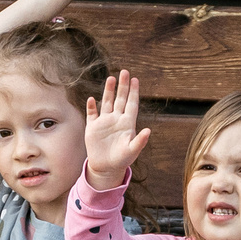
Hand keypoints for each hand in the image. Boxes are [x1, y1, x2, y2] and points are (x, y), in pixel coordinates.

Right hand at [84, 72, 151, 190]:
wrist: (106, 167)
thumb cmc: (122, 159)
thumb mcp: (132, 151)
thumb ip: (140, 141)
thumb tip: (148, 131)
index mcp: (127, 123)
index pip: (132, 104)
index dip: (134, 92)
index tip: (135, 79)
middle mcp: (116, 119)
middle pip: (120, 99)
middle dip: (122, 86)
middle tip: (124, 72)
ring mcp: (104, 122)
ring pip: (107, 102)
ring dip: (108, 91)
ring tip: (111, 78)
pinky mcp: (93, 128)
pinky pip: (92, 114)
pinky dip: (92, 107)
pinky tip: (92, 99)